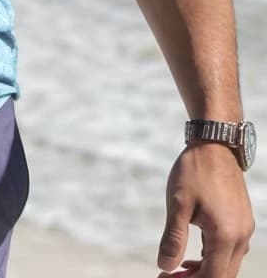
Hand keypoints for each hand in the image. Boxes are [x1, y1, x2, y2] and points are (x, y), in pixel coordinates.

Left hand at [157, 144, 254, 276]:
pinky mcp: (242, 222)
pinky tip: (194, 256)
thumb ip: (173, 238)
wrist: (215, 144)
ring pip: (227, 266)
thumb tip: (165, 267)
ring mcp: (244, 230)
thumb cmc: (194, 171)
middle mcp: (240, 237)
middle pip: (222, 276)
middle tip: (168, 275)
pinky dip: (213, 259)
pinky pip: (231, 252)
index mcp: (225, 236)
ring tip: (178, 268)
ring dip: (205, 271)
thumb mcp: (178, 204)